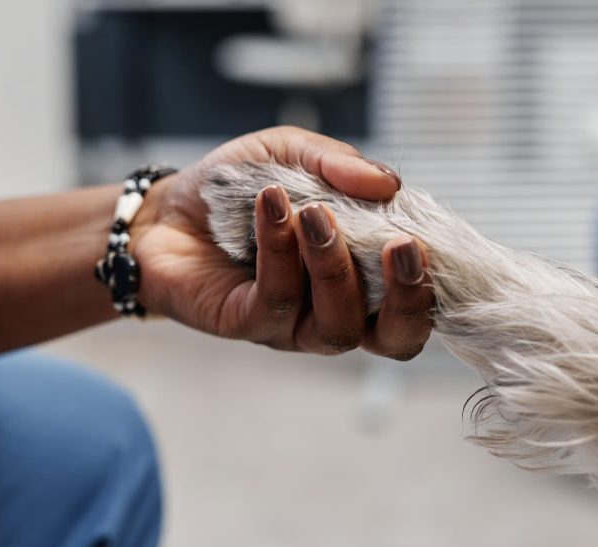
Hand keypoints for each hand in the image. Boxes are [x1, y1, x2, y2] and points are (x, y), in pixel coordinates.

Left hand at [131, 126, 433, 359]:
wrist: (165, 211)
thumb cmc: (238, 190)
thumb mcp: (292, 157)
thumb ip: (339, 166)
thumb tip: (391, 183)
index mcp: (362, 279)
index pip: (417, 304)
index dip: (433, 285)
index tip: (427, 237)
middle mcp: (335, 312)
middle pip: (393, 339)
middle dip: (408, 298)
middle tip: (402, 246)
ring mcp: (292, 326)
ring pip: (336, 324)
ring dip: (333, 265)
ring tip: (314, 210)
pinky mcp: (247, 325)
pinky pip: (276, 299)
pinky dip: (279, 248)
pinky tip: (269, 204)